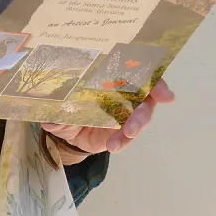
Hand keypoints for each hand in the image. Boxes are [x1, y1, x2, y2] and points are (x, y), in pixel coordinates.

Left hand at [41, 80, 174, 160]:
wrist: (69, 130)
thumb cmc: (70, 105)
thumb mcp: (62, 104)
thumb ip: (59, 107)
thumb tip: (51, 114)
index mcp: (114, 74)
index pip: (140, 69)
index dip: (153, 79)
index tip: (164, 93)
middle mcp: (126, 91)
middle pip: (146, 95)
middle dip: (144, 109)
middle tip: (133, 125)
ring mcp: (128, 111)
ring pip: (142, 115)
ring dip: (136, 125)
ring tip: (125, 135)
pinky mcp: (124, 130)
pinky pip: (129, 134)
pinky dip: (123, 140)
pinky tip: (113, 145)